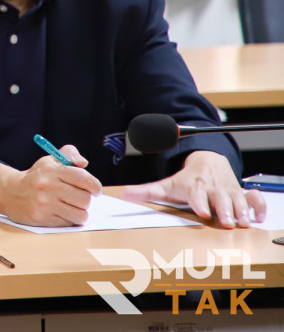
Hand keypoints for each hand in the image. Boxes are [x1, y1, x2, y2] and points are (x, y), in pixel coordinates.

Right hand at [0, 145, 101, 225]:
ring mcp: (45, 204)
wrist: (10, 193)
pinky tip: (60, 212)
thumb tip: (83, 163)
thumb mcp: (50, 161)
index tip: (96, 190)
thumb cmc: (35, 177)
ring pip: (80, 214)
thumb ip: (69, 155)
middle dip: (85, 200)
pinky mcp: (42, 218)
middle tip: (79, 198)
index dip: (94, 185)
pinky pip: (69, 223)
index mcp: (51, 170)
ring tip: (72, 207)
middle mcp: (48, 186)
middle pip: (84, 198)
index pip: (82, 177)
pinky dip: (69, 219)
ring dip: (80, 212)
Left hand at [121, 150, 266, 228]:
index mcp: (194, 187)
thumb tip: (125, 193)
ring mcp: (229, 190)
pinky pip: (254, 198)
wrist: (208, 161)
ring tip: (244, 222)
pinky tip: (258, 217)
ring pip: (238, 199)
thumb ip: (147, 191)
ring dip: (242, 210)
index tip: (203, 212)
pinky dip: (258, 206)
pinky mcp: (241, 191)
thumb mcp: (167, 184)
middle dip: (224, 210)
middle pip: (220, 199)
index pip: (197, 195)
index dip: (200, 203)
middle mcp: (213, 189)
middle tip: (226, 222)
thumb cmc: (187, 179)